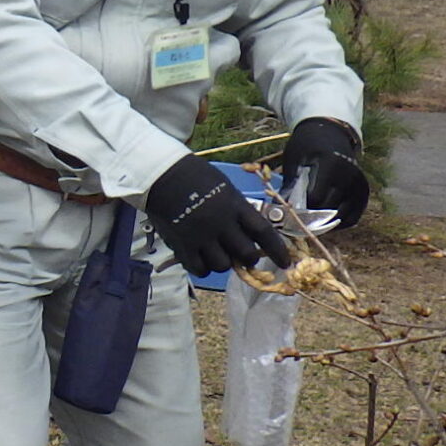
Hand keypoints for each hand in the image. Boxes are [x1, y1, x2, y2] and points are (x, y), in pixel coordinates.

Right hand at [142, 154, 291, 278]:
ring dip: (224, 262)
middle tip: (244, 255)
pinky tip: (201, 258)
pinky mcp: (182, 245)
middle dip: (249, 257)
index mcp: (234, 206)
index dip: (277, 250)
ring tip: (217, 252)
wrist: (160, 176)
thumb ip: (239, 210)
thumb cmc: (195, 177)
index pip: (263, 232)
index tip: (285, 263)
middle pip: (246, 253)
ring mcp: (201, 236)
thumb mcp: (225, 188)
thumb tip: (252, 231)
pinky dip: (204, 267)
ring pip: (223, 265)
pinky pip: (200, 269)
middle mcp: (221, 223)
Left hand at [277, 117, 368, 227]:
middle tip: (298, 215)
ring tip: (310, 217)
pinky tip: (324, 218)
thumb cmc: (307, 146)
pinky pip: (352, 217)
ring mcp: (359, 185)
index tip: (290, 208)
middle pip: (328, 209)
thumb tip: (278, 210)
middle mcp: (349, 176)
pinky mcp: (364, 192)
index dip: (300, 207)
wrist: (330, 134)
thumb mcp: (293, 160)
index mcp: (330, 164)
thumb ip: (289, 185)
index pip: (315, 198)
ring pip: (341, 217)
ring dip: (325, 221)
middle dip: (311, 216)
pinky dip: (339, 222)